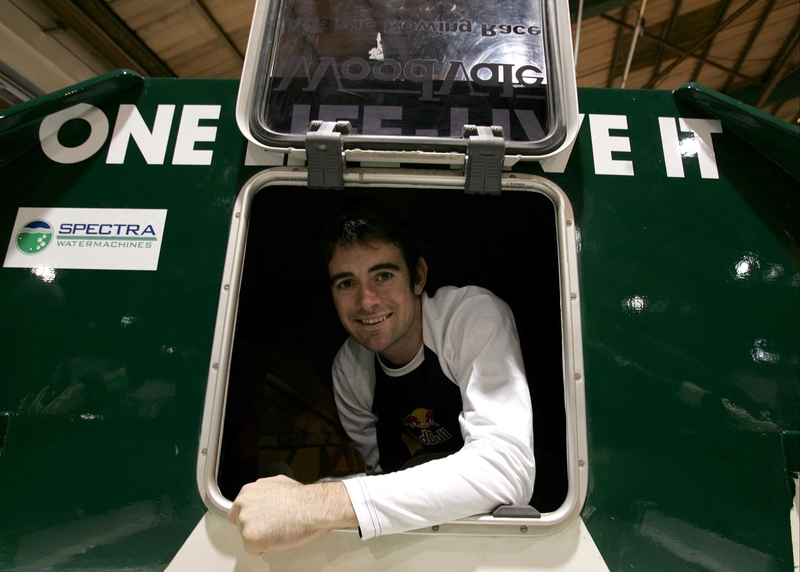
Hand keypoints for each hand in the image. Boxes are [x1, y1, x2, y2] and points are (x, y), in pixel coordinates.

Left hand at [228, 475, 356, 555]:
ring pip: (246, 538)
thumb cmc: (300, 497)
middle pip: (240, 525)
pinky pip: (253, 550)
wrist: (311, 508)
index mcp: (247, 492)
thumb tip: (262, 496)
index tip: (260, 521)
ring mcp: (245, 521)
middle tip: (272, 526)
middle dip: (255, 527)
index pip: (237, 511)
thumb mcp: (279, 482)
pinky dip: (265, 548)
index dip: (251, 518)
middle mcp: (242, 504)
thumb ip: (263, 490)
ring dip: (261, 538)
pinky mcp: (250, 538)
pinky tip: (277, 538)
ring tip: (278, 530)